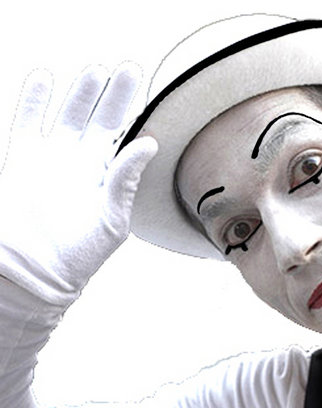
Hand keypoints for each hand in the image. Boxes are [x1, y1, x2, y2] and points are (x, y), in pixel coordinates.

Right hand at [0, 64, 157, 305]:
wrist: (34, 273)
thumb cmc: (79, 256)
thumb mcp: (111, 220)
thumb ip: (125, 181)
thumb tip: (148, 143)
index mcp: (105, 179)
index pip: (122, 135)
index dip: (130, 110)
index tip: (141, 84)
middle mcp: (80, 165)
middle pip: (99, 120)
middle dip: (112, 95)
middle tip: (127, 70)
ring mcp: (51, 160)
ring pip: (67, 116)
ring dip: (79, 94)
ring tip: (95, 70)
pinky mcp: (22, 160)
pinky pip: (27, 122)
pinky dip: (33, 101)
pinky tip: (43, 78)